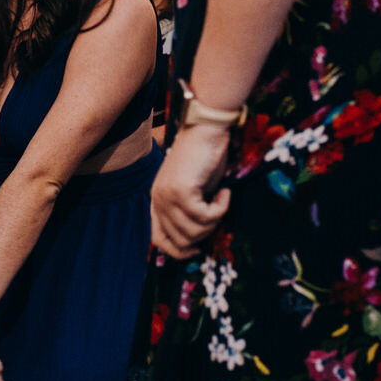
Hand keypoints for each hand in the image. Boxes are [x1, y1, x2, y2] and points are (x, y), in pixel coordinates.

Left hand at [151, 124, 232, 258]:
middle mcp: (158, 200)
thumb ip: (190, 211)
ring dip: (215, 219)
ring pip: (194, 231)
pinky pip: (206, 216)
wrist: (206, 129)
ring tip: (221, 198)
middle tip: (218, 213)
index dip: (179, 250)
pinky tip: (224, 192)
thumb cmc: (204, 156)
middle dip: (205, 233)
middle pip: (181, 240)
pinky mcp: (182, 191)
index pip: (159, 239)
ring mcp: (168, 196)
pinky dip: (220, 208)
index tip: (199, 248)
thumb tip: (199, 240)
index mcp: (157, 200)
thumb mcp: (194, 190)